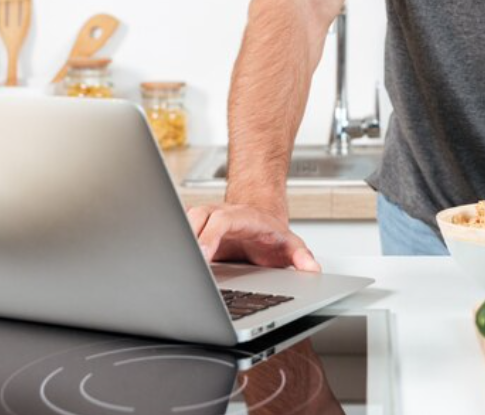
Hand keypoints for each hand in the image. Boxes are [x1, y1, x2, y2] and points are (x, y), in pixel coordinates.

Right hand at [185, 203, 321, 271]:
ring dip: (176, 241)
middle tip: (182, 265)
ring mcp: (204, 220)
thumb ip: (302, 256)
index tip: (201, 255)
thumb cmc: (271, 234)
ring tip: (172, 266)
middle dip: (186, 239)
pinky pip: (178, 233)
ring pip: (182, 222)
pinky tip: (172, 265)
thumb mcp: (290, 244)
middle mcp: (219, 214)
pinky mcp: (194, 230)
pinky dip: (173, 246)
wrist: (261, 220)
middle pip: (195, 217)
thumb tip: (312, 269)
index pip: (221, 222)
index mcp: (240, 217)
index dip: (209, 237)